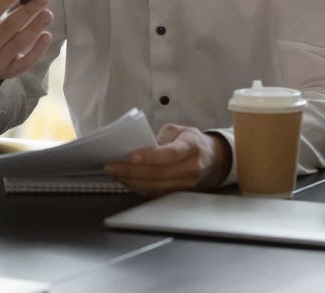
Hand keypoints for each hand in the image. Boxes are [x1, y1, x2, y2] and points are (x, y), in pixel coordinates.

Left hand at [103, 124, 230, 195]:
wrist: (214, 160)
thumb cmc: (192, 142)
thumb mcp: (179, 130)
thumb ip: (161, 137)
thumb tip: (139, 146)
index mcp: (191, 147)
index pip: (170, 154)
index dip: (149, 156)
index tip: (130, 155)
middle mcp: (190, 168)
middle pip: (158, 174)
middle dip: (130, 171)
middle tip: (110, 166)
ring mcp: (186, 184)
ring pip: (155, 187)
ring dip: (131, 181)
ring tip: (113, 173)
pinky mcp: (179, 194)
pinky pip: (156, 193)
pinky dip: (138, 188)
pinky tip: (125, 180)